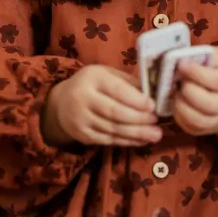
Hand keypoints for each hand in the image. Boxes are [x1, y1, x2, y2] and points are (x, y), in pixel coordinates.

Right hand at [41, 65, 160, 147]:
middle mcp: (83, 98)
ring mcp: (81, 119)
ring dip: (137, 133)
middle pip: (115, 112)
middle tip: (156, 121)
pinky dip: (127, 142)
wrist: (61, 102)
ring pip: (113, 129)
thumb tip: (153, 93)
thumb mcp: (106, 74)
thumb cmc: (92, 85)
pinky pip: (108, 140)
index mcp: (92, 78)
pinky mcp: (82, 135)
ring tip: (155, 135)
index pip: (117, 90)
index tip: (153, 106)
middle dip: (139, 119)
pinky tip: (141, 140)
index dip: (136, 100)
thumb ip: (127, 81)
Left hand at [170, 48, 217, 148]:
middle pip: (208, 104)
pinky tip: (178, 102)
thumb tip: (180, 60)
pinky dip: (179, 116)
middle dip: (187, 91)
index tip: (181, 64)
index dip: (194, 72)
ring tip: (176, 92)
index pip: (215, 80)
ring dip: (181, 105)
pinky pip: (192, 128)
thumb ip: (203, 56)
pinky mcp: (209, 128)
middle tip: (179, 81)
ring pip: (199, 120)